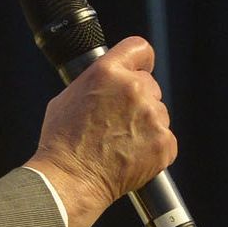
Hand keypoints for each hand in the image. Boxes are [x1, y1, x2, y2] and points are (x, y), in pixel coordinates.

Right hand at [24, 36, 177, 226]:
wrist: (71, 178)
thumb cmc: (62, 141)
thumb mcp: (69, 96)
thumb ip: (96, 83)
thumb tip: (108, 83)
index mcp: (107, 72)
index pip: (139, 48)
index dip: (140, 60)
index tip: (140, 68)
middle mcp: (133, 89)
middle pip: (149, 84)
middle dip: (138, 100)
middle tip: (118, 120)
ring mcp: (151, 116)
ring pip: (158, 112)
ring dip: (145, 124)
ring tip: (121, 142)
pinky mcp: (164, 143)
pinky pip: (165, 138)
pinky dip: (153, 147)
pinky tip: (131, 154)